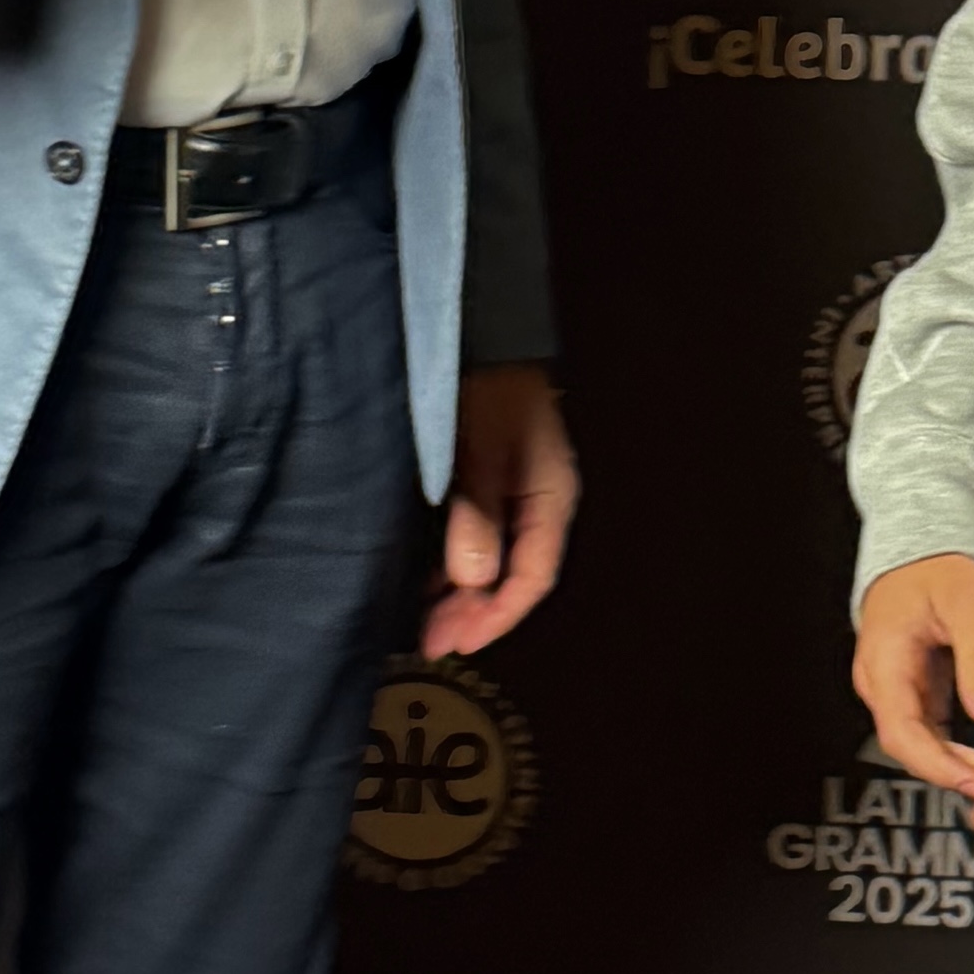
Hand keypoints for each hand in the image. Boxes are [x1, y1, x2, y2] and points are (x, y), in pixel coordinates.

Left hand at [425, 364, 578, 658]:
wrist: (483, 331)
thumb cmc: (489, 387)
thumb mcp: (482, 450)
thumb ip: (478, 513)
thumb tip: (472, 577)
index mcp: (551, 499)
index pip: (531, 578)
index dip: (494, 617)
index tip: (454, 642)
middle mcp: (539, 503)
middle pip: (513, 576)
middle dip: (474, 613)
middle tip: (430, 640)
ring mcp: (516, 492)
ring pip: (494, 560)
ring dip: (462, 592)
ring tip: (423, 617)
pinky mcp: (490, 480)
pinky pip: (478, 537)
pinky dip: (454, 563)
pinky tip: (426, 575)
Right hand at [853, 551, 973, 807]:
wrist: (927, 540)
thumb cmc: (942, 563)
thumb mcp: (970, 602)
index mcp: (884, 663)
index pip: (902, 733)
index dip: (939, 767)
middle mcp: (883, 682)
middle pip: (911, 746)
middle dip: (953, 773)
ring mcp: (898, 687)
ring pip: (923, 742)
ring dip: (960, 764)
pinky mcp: (916, 688)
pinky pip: (934, 729)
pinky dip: (962, 747)